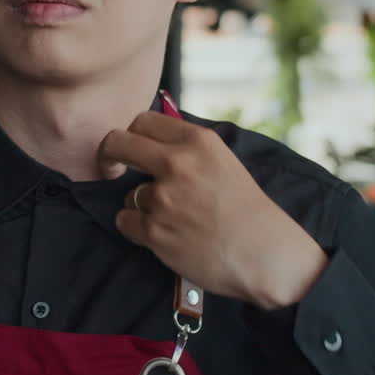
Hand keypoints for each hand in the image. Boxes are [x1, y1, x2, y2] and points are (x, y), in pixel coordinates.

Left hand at [98, 112, 326, 309]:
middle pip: (117, 143)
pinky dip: (138, 229)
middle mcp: (178, 164)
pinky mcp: (155, 231)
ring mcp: (164, 198)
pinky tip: (163, 234)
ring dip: (141, 206)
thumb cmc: (248, 211)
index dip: (132, 134)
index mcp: (198, 141)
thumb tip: (151, 139)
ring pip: (127, 193)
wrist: (265, 255)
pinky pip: (125, 221)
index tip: (132, 147)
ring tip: (173, 219)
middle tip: (112, 167)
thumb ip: (188, 149)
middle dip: (109, 155)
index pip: (142, 120)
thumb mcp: (223, 162)